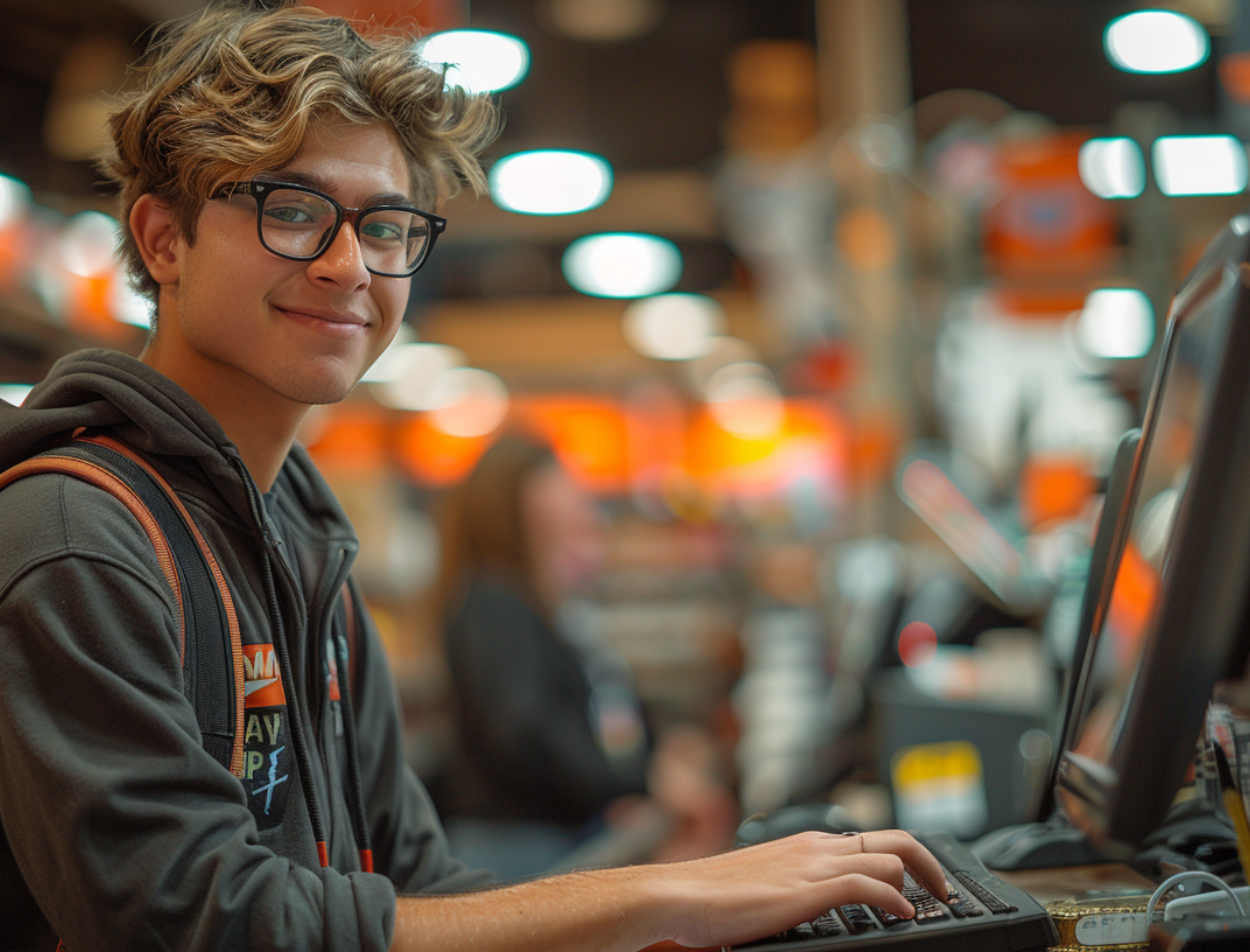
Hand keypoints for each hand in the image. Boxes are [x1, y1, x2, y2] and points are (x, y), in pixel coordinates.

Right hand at [652, 829, 946, 948]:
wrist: (677, 895)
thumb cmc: (709, 895)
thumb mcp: (763, 882)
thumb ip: (792, 884)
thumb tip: (807, 901)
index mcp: (806, 843)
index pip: (873, 837)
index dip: (908, 858)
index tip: (923, 883)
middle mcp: (815, 846)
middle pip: (896, 838)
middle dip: (931, 866)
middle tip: (945, 893)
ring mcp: (812, 865)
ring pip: (890, 857)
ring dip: (920, 885)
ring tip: (929, 908)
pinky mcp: (807, 889)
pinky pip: (869, 886)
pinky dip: (896, 900)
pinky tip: (903, 916)